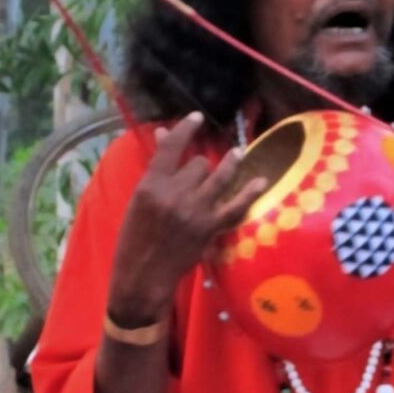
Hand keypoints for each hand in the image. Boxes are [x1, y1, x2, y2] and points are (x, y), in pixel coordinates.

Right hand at [106, 113, 270, 325]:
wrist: (143, 275)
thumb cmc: (133, 239)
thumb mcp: (137, 201)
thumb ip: (154, 171)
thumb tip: (163, 136)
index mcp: (150, 186)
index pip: (172, 148)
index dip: (185, 128)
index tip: (196, 117)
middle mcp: (175, 194)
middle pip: (198, 164)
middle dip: (198, 165)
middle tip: (195, 174)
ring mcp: (196, 211)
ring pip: (218, 176)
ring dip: (228, 163)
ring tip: (237, 153)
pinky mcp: (210, 227)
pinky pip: (236, 205)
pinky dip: (250, 192)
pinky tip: (260, 181)